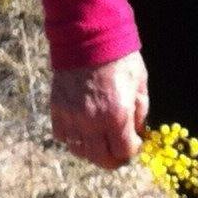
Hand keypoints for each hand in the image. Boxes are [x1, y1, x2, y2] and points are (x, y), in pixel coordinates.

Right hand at [51, 52, 149, 167]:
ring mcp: (72, 116)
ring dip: (91, 150)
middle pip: (100, 159)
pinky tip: (82, 128)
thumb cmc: (120, 58)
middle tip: (118, 153)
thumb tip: (137, 132)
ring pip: (79, 151)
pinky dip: (72, 137)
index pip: (123, 152)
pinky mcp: (57, 108)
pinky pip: (62, 135)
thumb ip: (140, 112)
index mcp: (117, 114)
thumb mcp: (140, 84)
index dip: (132, 151)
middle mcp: (92, 120)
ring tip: (100, 141)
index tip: (134, 143)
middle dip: (113, 160)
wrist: (89, 37)